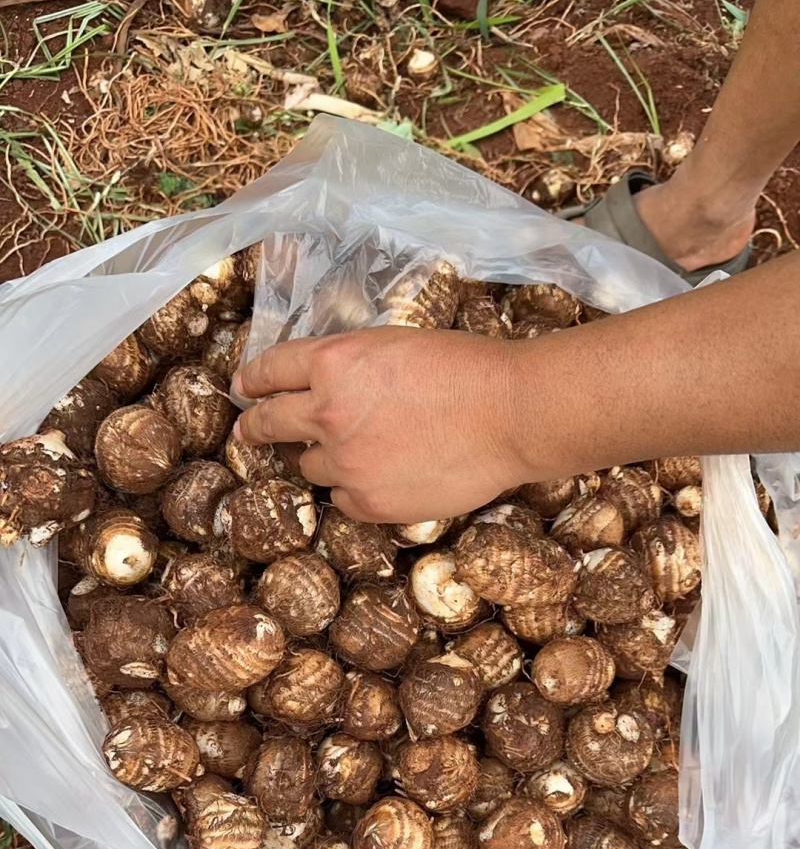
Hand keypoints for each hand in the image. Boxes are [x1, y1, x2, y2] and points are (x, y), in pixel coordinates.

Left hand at [232, 327, 530, 522]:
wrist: (510, 416)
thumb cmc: (467, 370)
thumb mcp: (395, 346)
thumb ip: (352, 365)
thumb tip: (327, 384)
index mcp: (333, 363)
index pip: (270, 369)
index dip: (253, 378)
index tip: (244, 386)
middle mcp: (326, 414)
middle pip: (269, 423)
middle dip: (256, 426)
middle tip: (250, 431)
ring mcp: (344, 463)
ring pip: (308, 466)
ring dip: (320, 458)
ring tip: (351, 453)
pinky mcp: (367, 502)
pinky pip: (342, 498)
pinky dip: (354, 489)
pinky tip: (383, 477)